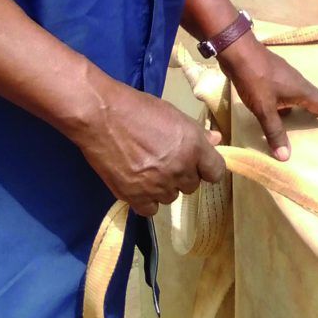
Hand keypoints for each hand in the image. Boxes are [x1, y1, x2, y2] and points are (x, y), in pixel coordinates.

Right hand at [80, 81, 225, 217]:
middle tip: (164, 160)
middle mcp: (180, 169)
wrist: (101, 116)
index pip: (216, 172)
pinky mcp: (135, 197)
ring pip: (170, 197)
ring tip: (146, 169)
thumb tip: (216, 140)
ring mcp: (157, 186)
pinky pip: (150, 209)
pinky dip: (145, 200)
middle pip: (192, 186)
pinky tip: (137, 184)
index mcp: (193, 147)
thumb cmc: (138, 108)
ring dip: (163, 187)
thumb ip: (196, 132)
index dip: (208, 168)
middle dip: (182, 175)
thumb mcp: (172, 114)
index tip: (198, 165)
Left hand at [221, 35, 317, 160]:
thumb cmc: (255, 80)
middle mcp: (297, 82)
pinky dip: (295, 99)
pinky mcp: (274, 74)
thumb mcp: (264, 109)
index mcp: (300, 90)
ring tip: (314, 109)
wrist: (239, 51)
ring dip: (310, 101)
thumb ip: (274, 131)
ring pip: (303, 91)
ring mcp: (286, 75)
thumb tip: (286, 157)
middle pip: (316, 95)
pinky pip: (291, 89)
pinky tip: (285, 105)